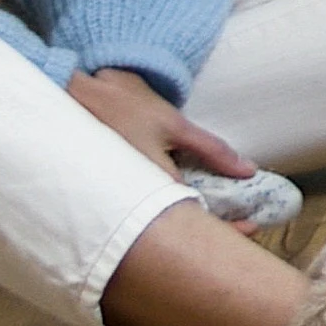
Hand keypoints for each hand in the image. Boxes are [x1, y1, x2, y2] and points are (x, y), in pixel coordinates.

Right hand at [68, 68, 261, 232]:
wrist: (72, 96)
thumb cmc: (124, 108)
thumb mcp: (174, 124)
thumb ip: (211, 150)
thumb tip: (248, 171)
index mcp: (157, 188)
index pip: (201, 220)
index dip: (230, 227)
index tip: (253, 227)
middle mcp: (137, 204)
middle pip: (181, 228)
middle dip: (212, 230)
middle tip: (241, 226)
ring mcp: (123, 202)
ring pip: (164, 222)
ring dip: (191, 222)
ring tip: (218, 218)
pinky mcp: (113, 196)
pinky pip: (147, 210)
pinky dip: (168, 210)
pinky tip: (182, 203)